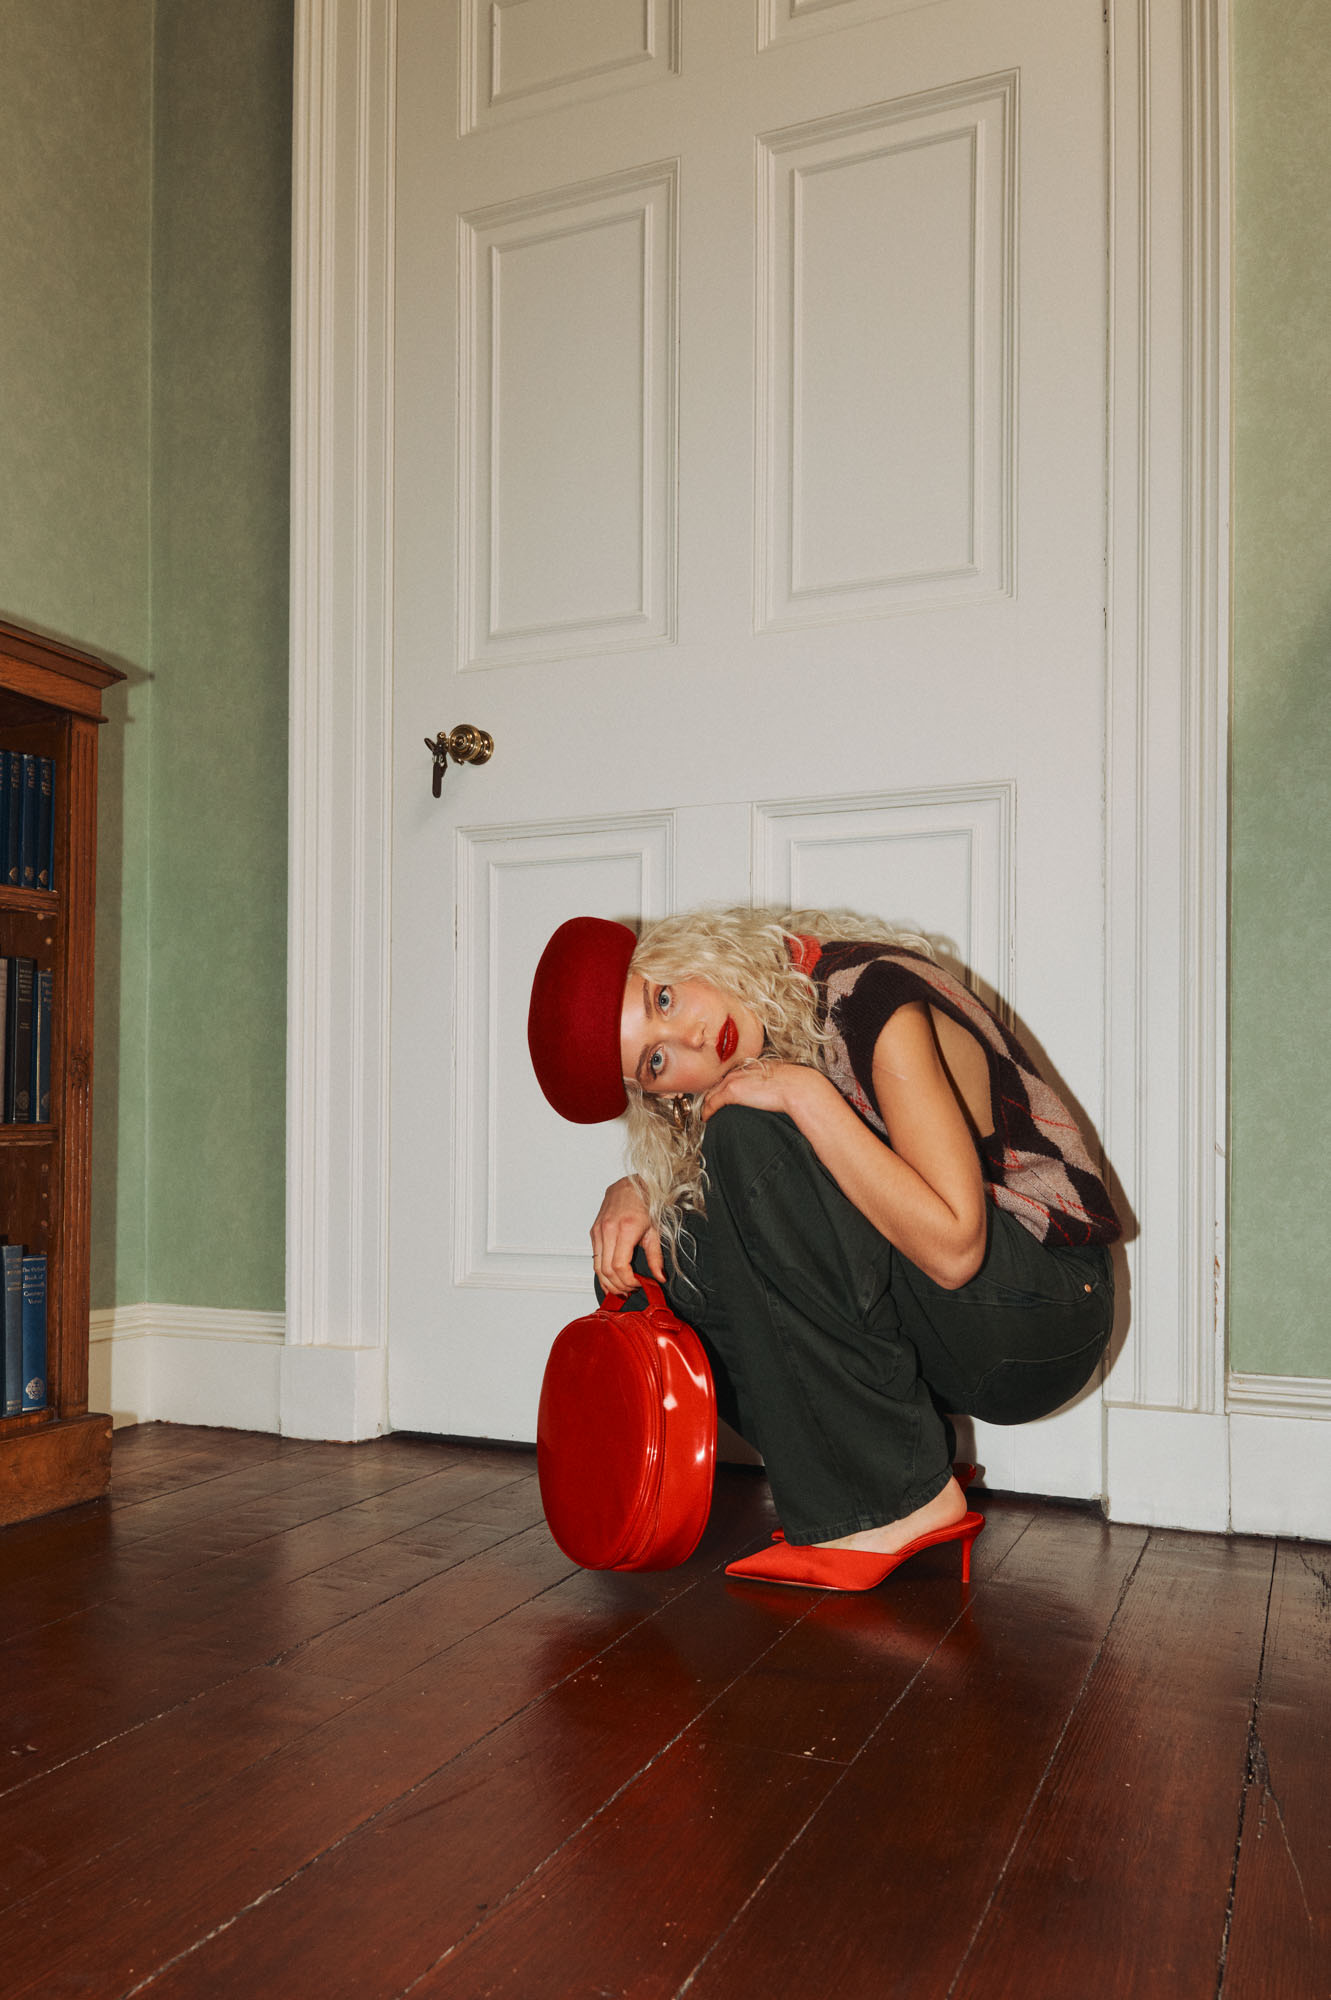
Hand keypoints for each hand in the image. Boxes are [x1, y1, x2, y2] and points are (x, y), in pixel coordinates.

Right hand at [591, 1177, 664, 1296]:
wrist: (633, 1184)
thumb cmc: (645, 1202)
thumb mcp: (655, 1231)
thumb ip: (656, 1257)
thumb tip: (659, 1277)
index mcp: (625, 1229)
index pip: (619, 1267)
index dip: (628, 1281)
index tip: (638, 1285)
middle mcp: (608, 1230)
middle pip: (606, 1270)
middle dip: (618, 1286)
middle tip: (629, 1290)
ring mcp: (598, 1230)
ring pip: (597, 1266)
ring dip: (607, 1282)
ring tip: (620, 1288)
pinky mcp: (594, 1230)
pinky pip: (595, 1256)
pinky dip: (601, 1270)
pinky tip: (610, 1277)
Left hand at [699, 1058, 824, 1124]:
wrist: (797, 1087)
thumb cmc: (794, 1086)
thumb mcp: (778, 1081)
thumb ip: (768, 1085)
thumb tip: (770, 1095)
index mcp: (750, 1068)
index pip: (729, 1078)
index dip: (721, 1089)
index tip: (718, 1098)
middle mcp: (739, 1071)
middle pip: (716, 1085)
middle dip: (710, 1096)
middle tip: (707, 1108)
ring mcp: (734, 1080)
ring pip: (712, 1094)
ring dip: (707, 1105)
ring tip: (705, 1115)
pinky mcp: (732, 1091)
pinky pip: (712, 1103)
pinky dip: (707, 1112)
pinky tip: (706, 1118)